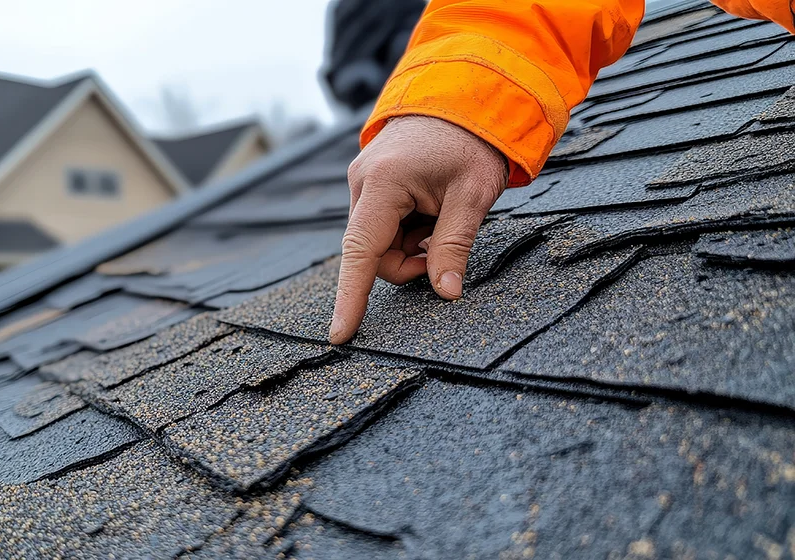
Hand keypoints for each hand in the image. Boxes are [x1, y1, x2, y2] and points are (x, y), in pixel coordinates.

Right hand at [329, 115, 508, 344]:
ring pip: (380, 242)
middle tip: (445, 246)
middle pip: (374, 253)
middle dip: (409, 263)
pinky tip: (431, 209)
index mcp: (384, 184)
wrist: (464, 93)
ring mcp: (364, 180)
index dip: (351, 299)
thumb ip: (453, 246)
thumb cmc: (471, 139)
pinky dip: (408, 229)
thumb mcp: (472, 196)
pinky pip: (384, 224)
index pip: (360, 255)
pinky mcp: (372, 181)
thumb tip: (447, 292)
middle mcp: (363, 182)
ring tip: (442, 218)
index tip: (339, 336)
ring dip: (411, 245)